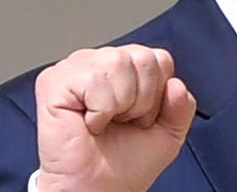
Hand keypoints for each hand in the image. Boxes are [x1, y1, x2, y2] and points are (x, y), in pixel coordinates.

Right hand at [34, 45, 195, 191]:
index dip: (158, 94)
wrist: (98, 191)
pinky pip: (93, 79)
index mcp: (126, 66)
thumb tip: (176, 84)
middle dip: (142, 100)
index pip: (160, 58)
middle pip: (144, 58)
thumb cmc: (125, 163)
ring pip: (119, 62)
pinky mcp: (54, 81)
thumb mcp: (170, 132)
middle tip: (121, 122)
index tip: (139, 118)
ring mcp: (76, 67)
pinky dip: (100, 109)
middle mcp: (101, 60)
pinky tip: (88, 123)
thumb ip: (182, 105)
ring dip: (120, 104)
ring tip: (105, 122)